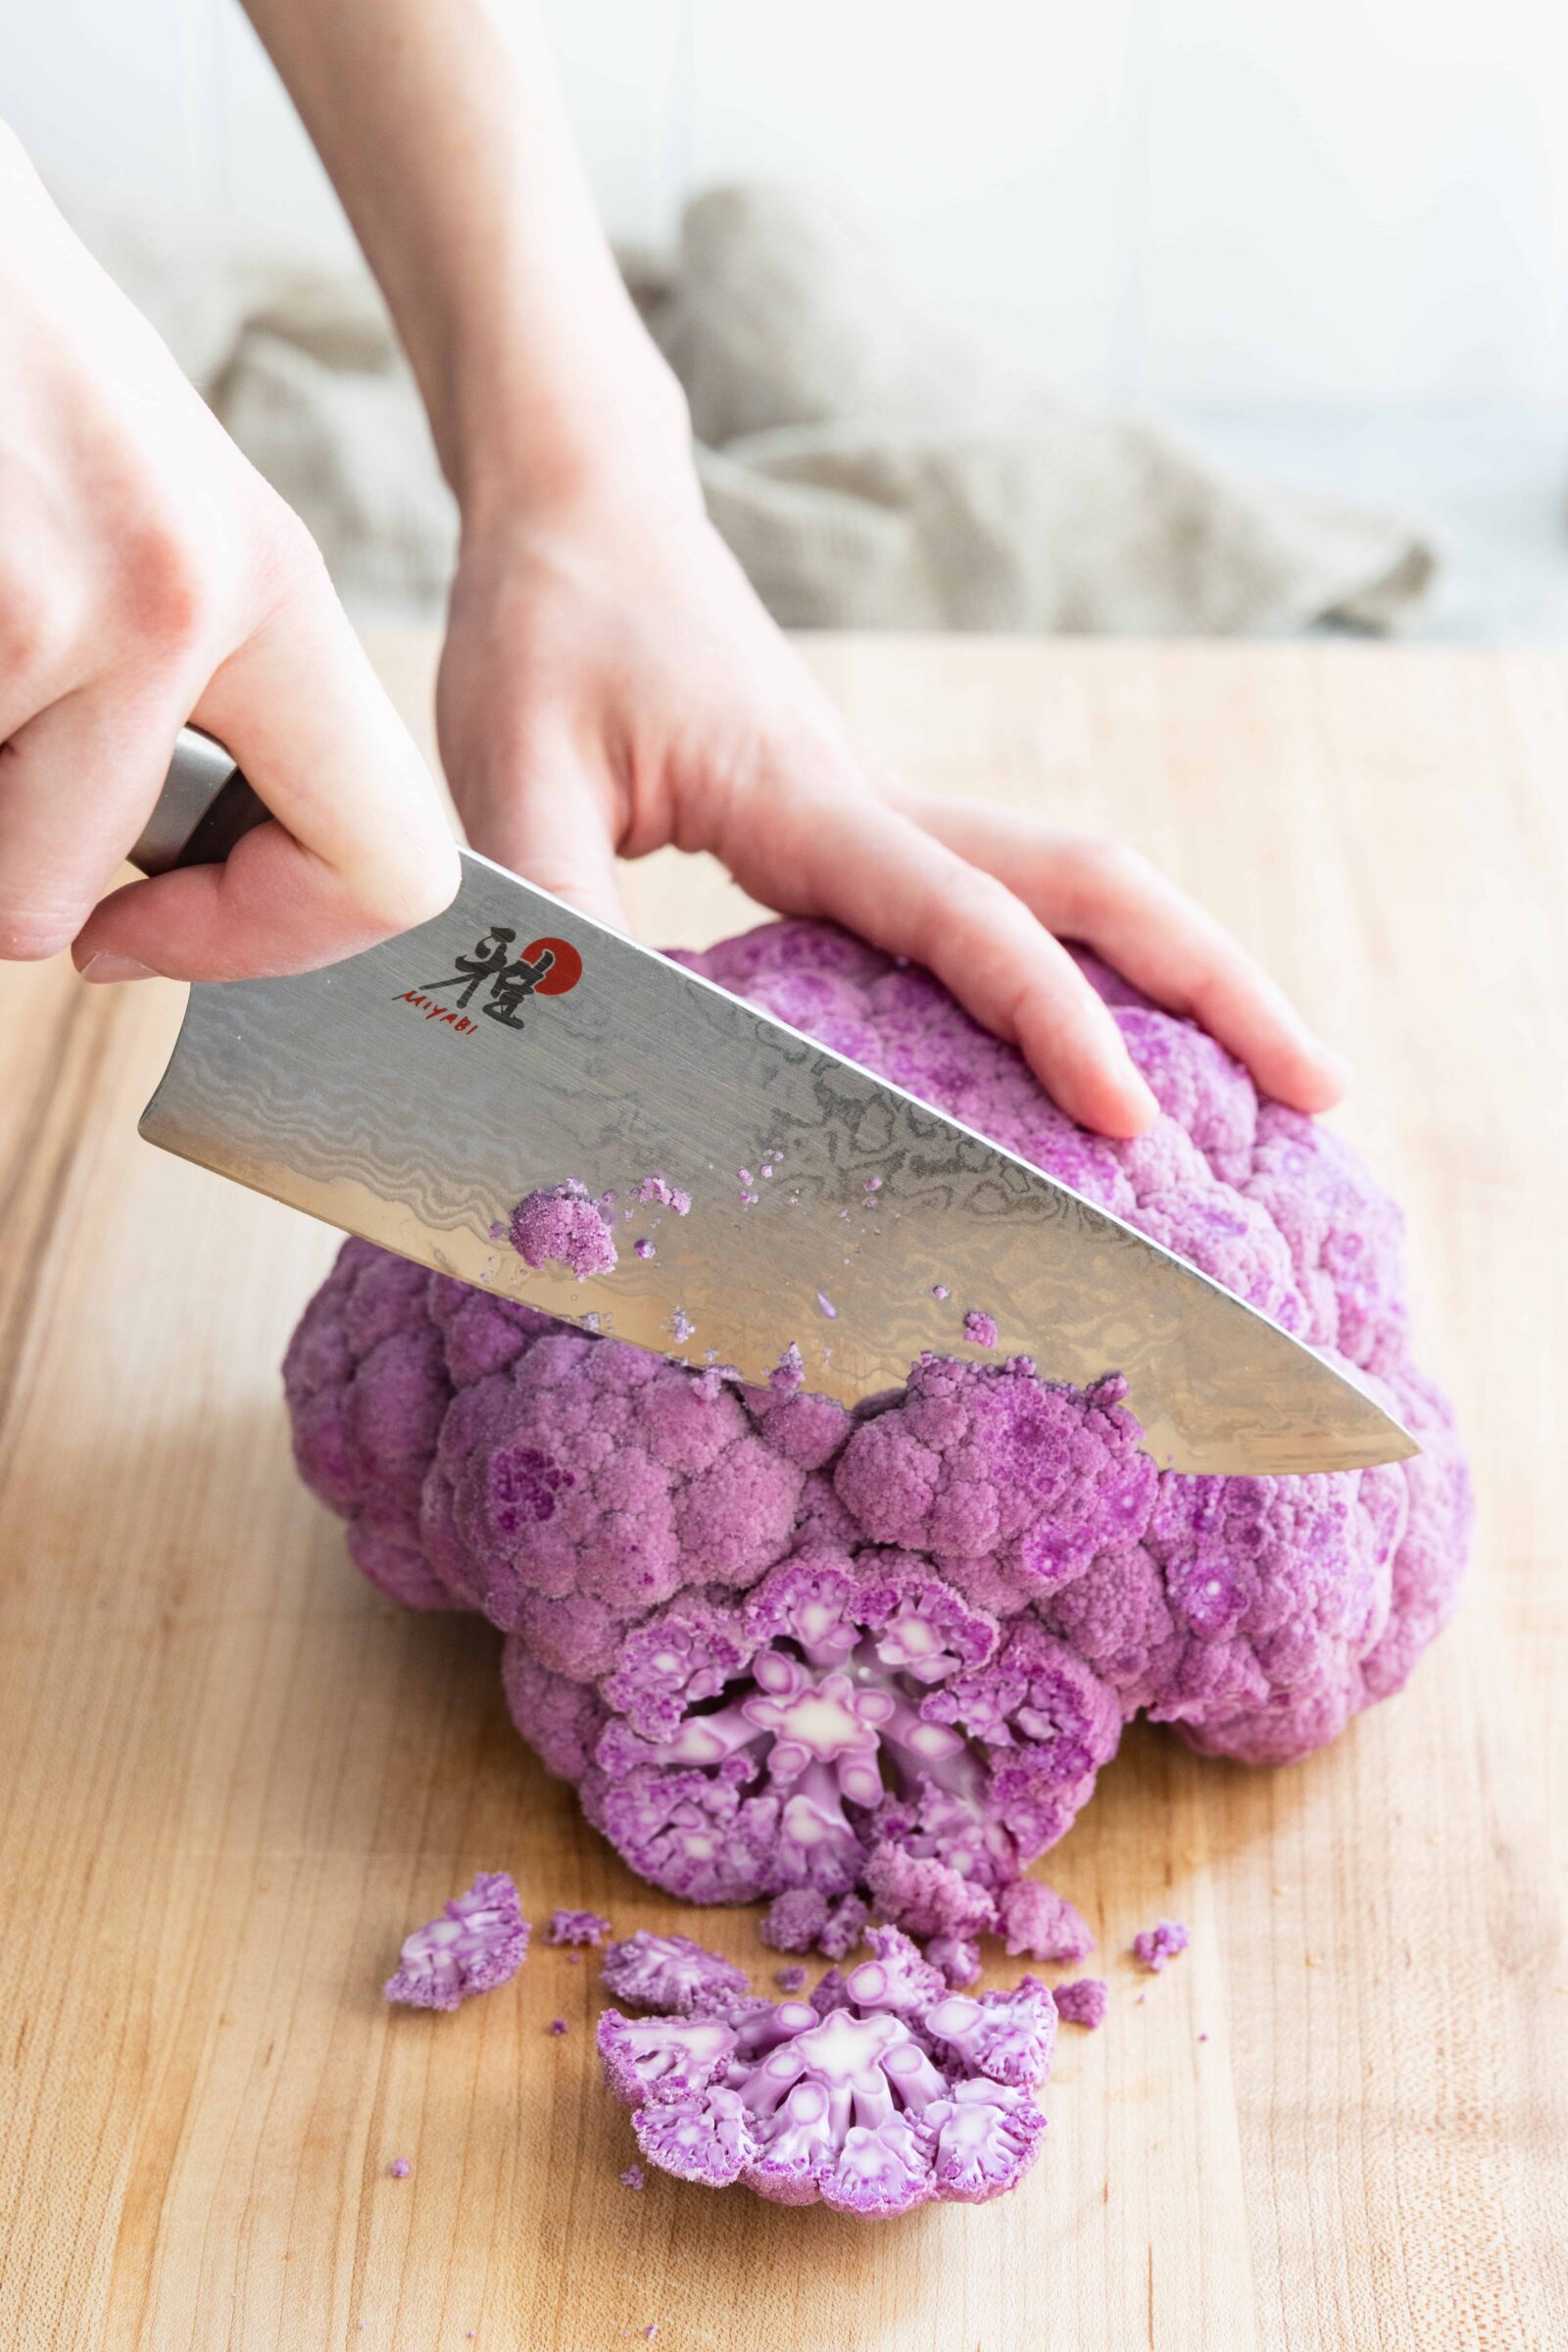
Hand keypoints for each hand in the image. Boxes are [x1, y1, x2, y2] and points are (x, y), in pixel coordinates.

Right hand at [0, 130, 458, 985]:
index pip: (386, 865)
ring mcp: (39, 608)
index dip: (267, 937)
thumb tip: (196, 860)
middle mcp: (175, 604)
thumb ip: (210, 677)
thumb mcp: (167, 502)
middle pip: (64, 896)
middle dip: (3, 864)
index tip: (149, 927)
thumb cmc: (5, 350)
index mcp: (266, 585)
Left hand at [437, 478, 1347, 1138]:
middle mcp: (875, 804)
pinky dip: (1084, 968)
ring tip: (1265, 1079)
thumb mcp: (510, 774)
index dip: (1053, 1021)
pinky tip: (1099, 1035)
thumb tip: (585, 1062)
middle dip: (1217, 984)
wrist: (578, 510)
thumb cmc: (545, 627)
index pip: (967, 917)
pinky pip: (1000, 903)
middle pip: (1096, 884)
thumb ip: (549, 911)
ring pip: (1068, 885)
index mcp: (809, 800)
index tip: (1130, 1123)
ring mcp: (878, 812)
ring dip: (1176, 973)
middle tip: (1322, 1093)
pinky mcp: (857, 827)